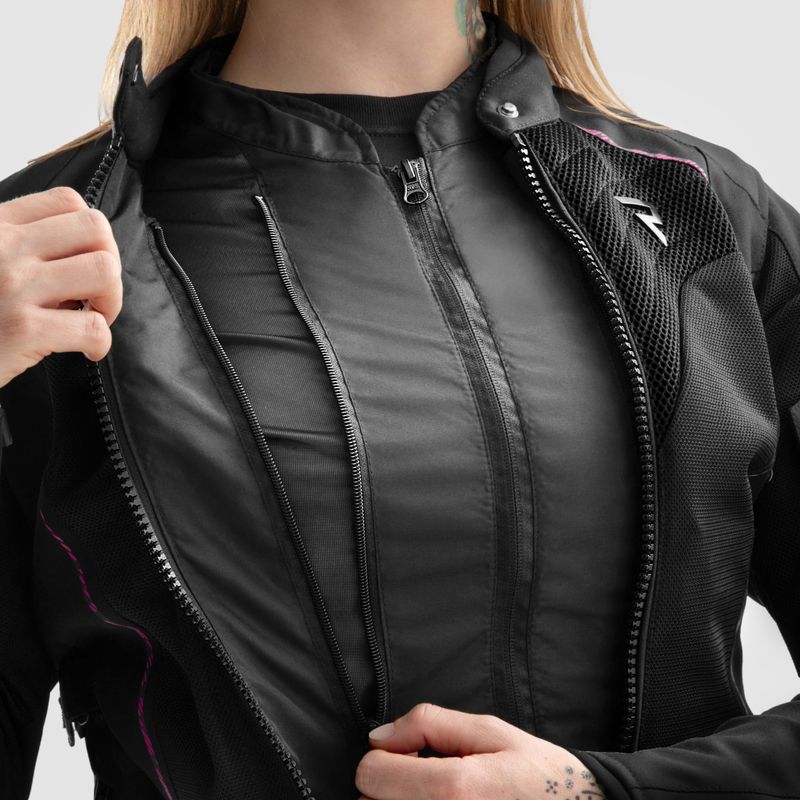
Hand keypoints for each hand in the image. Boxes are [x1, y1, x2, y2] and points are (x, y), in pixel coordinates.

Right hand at [0, 185, 122, 387]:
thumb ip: (21, 248)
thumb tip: (79, 257)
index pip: (68, 202)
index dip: (92, 235)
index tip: (83, 264)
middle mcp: (4, 247)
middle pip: (95, 229)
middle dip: (109, 262)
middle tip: (95, 293)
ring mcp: (14, 285)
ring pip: (103, 270)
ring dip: (111, 299)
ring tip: (92, 316)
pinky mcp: (23, 328)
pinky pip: (92, 327)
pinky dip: (101, 341)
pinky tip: (87, 348)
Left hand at [355, 702, 607, 799]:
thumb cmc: (536, 774)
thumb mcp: (490, 732)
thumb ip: (429, 724)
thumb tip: (380, 737)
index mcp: (454, 789)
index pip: (370, 773)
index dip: (386, 755)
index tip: (411, 753)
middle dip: (391, 784)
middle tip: (428, 776)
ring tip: (439, 796)